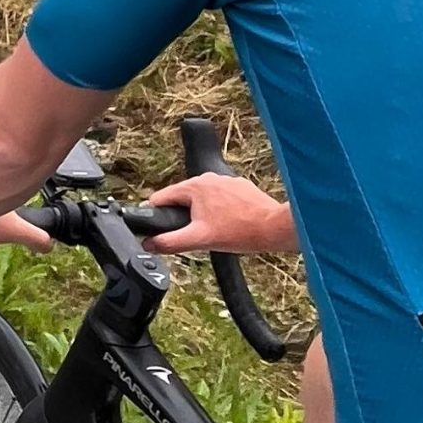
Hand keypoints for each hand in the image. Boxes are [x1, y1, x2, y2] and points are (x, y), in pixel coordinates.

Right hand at [141, 172, 295, 254]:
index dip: (156, 215)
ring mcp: (226, 181)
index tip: (160, 228)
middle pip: (183, 198)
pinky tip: (229, 225)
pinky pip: (221, 198)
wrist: (274, 228)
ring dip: (203, 213)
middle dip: (183, 216)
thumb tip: (148, 244)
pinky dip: (221, 211)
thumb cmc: (239, 232)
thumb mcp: (198, 240)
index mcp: (194, 186)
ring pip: (203, 198)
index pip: (161, 197)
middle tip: (195, 235)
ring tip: (214, 231)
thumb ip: (169, 242)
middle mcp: (209, 178)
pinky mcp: (241, 187)